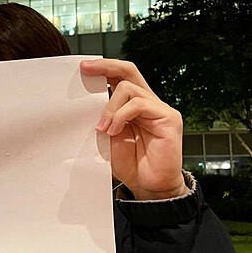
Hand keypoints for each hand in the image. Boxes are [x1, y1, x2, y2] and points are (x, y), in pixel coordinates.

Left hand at [81, 59, 188, 199]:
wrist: (149, 186)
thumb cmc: (130, 164)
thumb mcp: (108, 137)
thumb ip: (102, 118)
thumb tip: (84, 102)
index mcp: (132, 106)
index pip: (120, 77)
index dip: (104, 69)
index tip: (83, 68)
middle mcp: (147, 103)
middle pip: (129, 71)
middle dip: (106, 66)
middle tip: (86, 70)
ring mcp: (159, 109)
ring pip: (129, 88)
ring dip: (109, 107)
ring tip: (102, 128)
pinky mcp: (168, 117)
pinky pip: (139, 104)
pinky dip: (121, 116)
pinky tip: (114, 131)